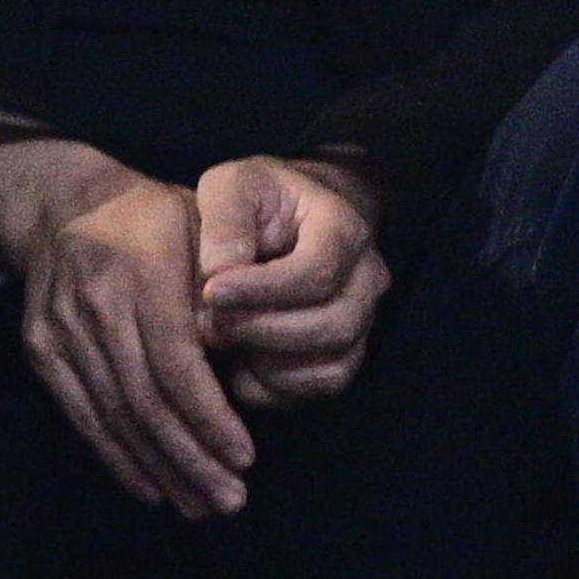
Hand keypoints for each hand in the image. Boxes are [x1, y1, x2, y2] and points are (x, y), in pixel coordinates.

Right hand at [0, 136, 257, 515]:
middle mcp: (95, 304)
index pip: (176, 362)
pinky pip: (83, 416)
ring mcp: (60, 331)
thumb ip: (227, 289)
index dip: (210, 417)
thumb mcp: (202, 227)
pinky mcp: (41, 352)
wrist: (61, 205)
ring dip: (160, 470)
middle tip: (230, 501)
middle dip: (191, 458)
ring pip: (114, 416)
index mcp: (141, 269)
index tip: (245, 458)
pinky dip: (117, 458)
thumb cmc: (155, 220)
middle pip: (145, 400)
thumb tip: (244, 360)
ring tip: (200, 505)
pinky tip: (152, 489)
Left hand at [193, 155, 388, 409]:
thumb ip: (225, 221)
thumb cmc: (257, 203)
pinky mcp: (344, 356)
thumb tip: (219, 271)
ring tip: (224, 338)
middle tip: (210, 322)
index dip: (264, 290)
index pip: (319, 271)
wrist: (286, 223)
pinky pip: (319, 390)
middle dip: (263, 330)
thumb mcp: (232, 188)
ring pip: (331, 367)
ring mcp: (361, 322)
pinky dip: (275, 388)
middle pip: (332, 325)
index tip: (212, 292)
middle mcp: (367, 279)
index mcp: (344, 227)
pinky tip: (239, 363)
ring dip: (269, 364)